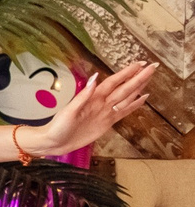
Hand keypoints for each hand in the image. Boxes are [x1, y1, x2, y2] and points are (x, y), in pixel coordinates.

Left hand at [31, 62, 156, 157]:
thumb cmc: (58, 126)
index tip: (140, 64)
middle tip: (152, 66)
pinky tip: (142, 98)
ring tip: (149, 78)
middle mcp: (102, 103)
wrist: (54, 142)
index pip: (114, 82)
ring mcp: (105, 112)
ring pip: (126, 97)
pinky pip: (124, 111)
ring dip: (138, 88)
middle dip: (138, 77)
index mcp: (93, 97)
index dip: (127, 73)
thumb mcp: (69, 111)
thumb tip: (95, 78)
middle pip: (124, 88)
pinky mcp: (107, 122)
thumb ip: (83, 96)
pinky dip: (134, 105)